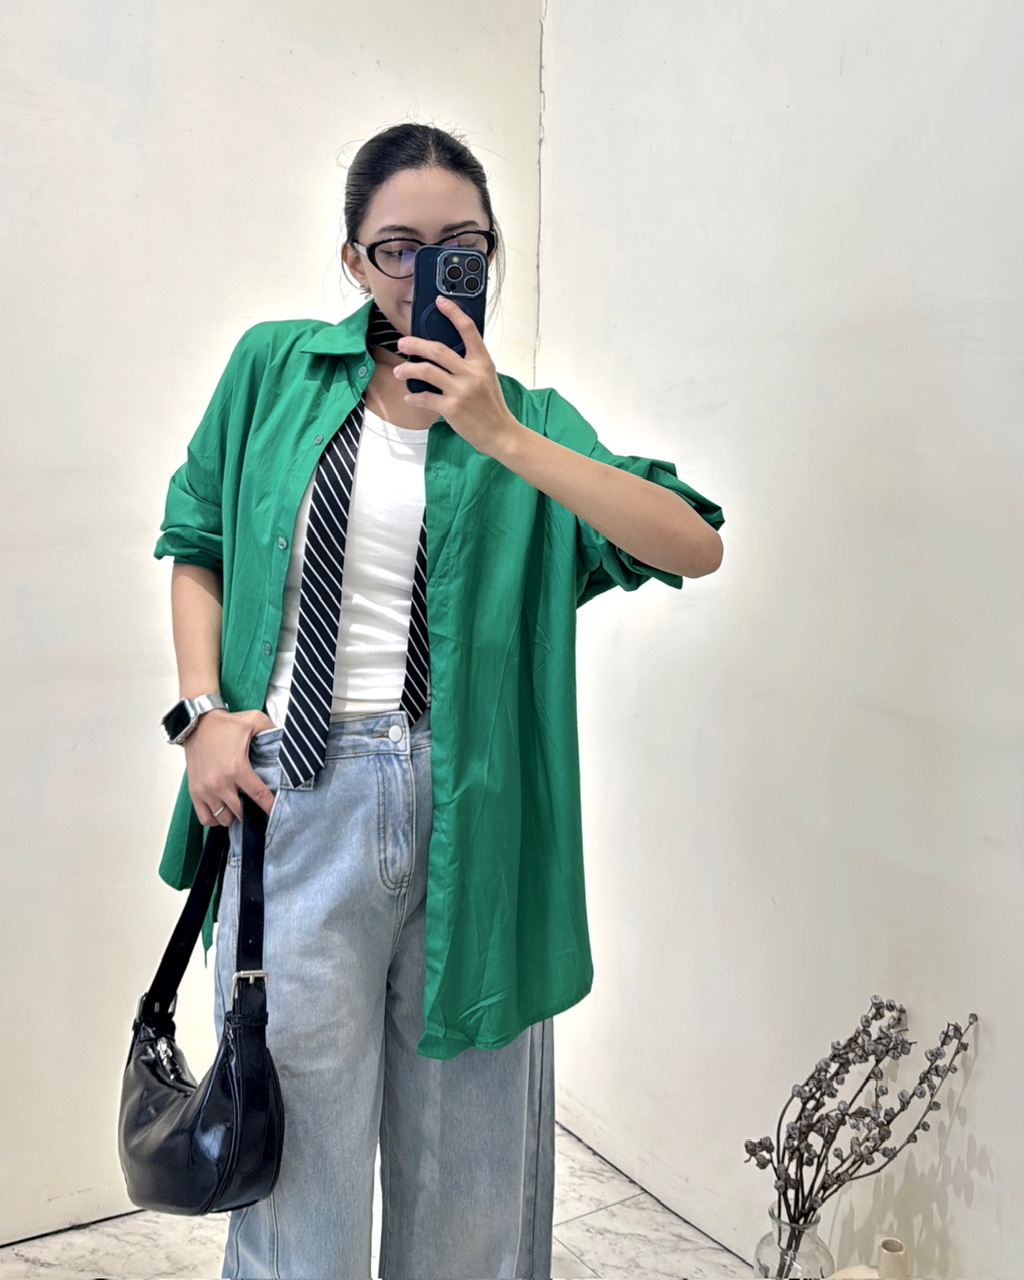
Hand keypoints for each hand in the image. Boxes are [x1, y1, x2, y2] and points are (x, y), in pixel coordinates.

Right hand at [183, 708, 276, 825]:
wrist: (196, 724)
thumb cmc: (225, 725)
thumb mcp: (253, 720)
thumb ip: (271, 730)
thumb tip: (286, 742)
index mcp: (237, 768)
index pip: (258, 795)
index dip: (269, 806)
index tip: (275, 812)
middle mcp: (220, 783)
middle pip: (240, 812)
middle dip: (251, 812)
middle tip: (256, 807)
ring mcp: (205, 790)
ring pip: (223, 818)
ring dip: (233, 816)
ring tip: (239, 807)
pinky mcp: (194, 792)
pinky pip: (205, 818)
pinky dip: (214, 818)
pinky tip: (222, 810)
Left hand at [392, 296, 523, 456]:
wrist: (500, 433)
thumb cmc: (491, 407)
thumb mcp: (487, 378)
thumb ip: (469, 364)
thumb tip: (443, 355)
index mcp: (482, 362)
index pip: (468, 330)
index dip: (453, 313)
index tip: (440, 302)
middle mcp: (472, 373)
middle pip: (438, 350)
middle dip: (415, 344)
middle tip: (403, 343)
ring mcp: (462, 390)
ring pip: (427, 372)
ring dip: (408, 370)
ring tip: (399, 372)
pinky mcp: (452, 408)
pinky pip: (425, 398)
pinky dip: (414, 397)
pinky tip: (410, 397)